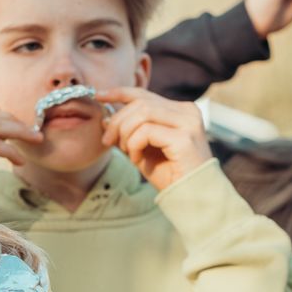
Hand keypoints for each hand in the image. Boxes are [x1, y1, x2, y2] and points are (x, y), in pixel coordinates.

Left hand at [97, 88, 211, 190]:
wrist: (193, 198)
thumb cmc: (170, 176)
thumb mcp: (143, 150)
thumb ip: (128, 133)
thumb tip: (106, 118)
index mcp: (180, 111)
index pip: (144, 95)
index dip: (119, 92)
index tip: (99, 96)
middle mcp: (187, 112)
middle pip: (140, 102)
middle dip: (118, 121)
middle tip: (107, 141)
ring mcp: (188, 123)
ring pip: (142, 112)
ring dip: (125, 133)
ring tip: (127, 152)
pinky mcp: (184, 137)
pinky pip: (146, 131)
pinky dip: (134, 144)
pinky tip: (137, 159)